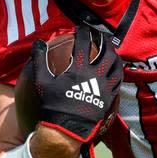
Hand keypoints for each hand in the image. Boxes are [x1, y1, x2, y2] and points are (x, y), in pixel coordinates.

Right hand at [30, 25, 122, 157]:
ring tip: (111, 51)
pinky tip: (115, 70)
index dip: (84, 33)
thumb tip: (38, 42)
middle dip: (104, 41)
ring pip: (116, 65)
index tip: (82, 28)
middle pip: (106, 52)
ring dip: (114, 55)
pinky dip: (117, 72)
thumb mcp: (42, 82)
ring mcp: (105, 87)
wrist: (67, 129)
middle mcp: (95, 75)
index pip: (84, 44)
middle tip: (100, 36)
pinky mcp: (110, 97)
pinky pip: (118, 81)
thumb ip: (40, 60)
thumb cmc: (53, 105)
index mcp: (79, 69)